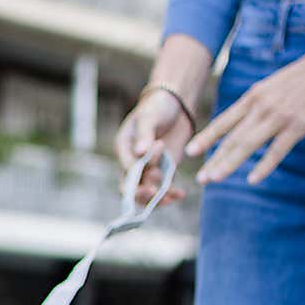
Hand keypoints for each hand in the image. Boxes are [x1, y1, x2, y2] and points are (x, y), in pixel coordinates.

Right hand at [115, 87, 192, 203]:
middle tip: (155, 190)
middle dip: (142, 193)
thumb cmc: (157, 106)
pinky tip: (180, 194)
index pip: (125, 169)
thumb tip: (139, 153)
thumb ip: (144, 134)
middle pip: (131, 188)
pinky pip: (164, 190)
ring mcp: (148, 170)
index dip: (138, 169)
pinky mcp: (164, 172)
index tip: (157, 148)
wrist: (175, 105)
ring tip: (171, 196)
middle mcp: (132, 163)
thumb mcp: (150, 116)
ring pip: (147, 194)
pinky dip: (171, 194)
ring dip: (157, 198)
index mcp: (123, 149)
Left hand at [187, 44, 304, 185]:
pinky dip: (264, 165)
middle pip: (233, 138)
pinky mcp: (299, 125)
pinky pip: (278, 149)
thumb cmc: (304, 74)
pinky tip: (253, 179)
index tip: (190, 152)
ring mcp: (280, 116)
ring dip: (230, 163)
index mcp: (254, 97)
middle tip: (200, 178)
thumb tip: (242, 121)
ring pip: (249, 144)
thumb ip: (256, 104)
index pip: (224, 121)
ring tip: (215, 179)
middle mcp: (262, 107)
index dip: (206, 138)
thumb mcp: (272, 85)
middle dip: (214, 159)